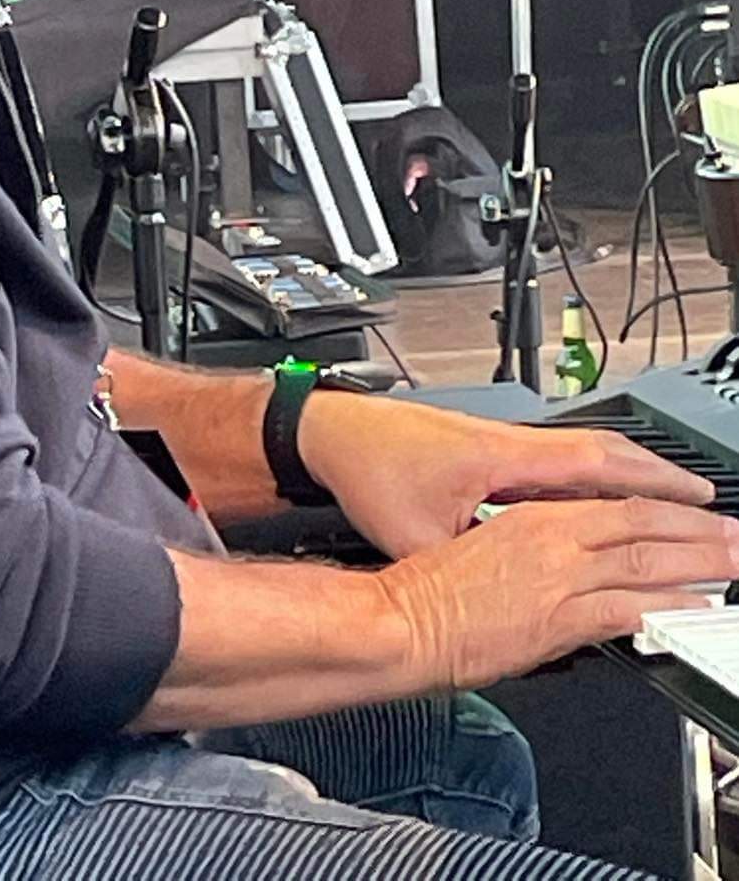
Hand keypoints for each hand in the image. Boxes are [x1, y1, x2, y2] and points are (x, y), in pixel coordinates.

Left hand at [297, 392, 714, 557]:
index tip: (697, 496)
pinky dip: (585, 479)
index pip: (596, 462)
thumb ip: (469, 565)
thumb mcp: (419, 535)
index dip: (652, 480)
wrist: (330, 433)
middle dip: (656, 476)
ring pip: (577, 454)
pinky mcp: (482, 448)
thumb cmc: (369, 470)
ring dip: (623, 476)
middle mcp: (508, 441)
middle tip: (703, 502)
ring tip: (665, 501)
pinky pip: (551, 461)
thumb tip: (506, 598)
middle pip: (601, 453)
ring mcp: (496, 441)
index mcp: (503, 458)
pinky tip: (593, 502)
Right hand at [374, 496, 738, 691]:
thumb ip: (532, 557)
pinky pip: (627, 608)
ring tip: (732, 564)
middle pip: (644, 525)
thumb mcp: (484, 552)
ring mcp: (557, 577)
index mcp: (532, 517)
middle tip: (736, 537)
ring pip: (646, 560)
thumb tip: (566, 572)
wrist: (399, 620)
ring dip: (698, 563)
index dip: (666, 511)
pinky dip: (666, 606)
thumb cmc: (427, 591)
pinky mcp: (556, 617)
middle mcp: (551, 538)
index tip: (696, 517)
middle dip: (699, 532)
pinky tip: (692, 608)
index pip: (616, 505)